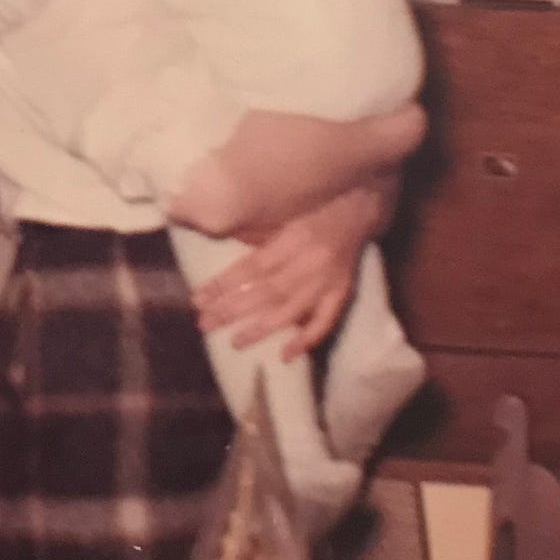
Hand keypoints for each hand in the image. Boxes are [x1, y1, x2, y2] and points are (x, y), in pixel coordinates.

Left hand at [192, 186, 382, 360]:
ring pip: (292, 309)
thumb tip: (220, 237)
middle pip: (267, 291)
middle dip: (234, 310)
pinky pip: (326, 320)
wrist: (361, 204)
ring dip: (262, 328)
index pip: (252, 267)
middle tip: (205, 324)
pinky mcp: (343, 292)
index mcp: (292, 238)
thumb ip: (257, 231)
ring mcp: (328, 281)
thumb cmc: (315, 205)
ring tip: (235, 342)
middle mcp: (309, 262)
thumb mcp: (284, 211)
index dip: (224, 284)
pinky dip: (307, 340)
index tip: (199, 299)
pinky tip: (286, 355)